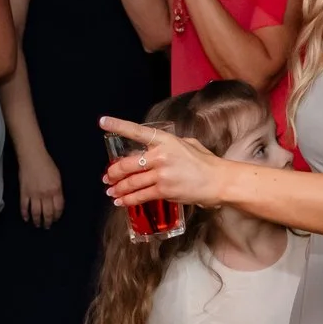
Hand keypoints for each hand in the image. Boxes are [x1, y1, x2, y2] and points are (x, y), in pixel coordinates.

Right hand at [17, 147, 64, 228]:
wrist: (32, 158)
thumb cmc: (47, 165)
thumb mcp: (58, 178)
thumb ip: (58, 191)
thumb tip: (56, 202)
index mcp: (56, 190)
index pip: (58, 208)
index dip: (57, 216)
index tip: (56, 219)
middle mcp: (45, 194)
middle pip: (47, 213)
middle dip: (48, 221)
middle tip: (47, 226)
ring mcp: (34, 194)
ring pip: (36, 212)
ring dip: (37, 221)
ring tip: (38, 225)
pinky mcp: (24, 193)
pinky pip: (24, 207)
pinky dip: (25, 214)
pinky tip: (26, 218)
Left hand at [102, 117, 227, 209]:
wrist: (219, 182)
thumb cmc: (206, 163)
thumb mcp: (189, 144)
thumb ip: (170, 144)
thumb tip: (157, 146)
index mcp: (167, 140)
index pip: (138, 131)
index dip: (118, 125)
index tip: (103, 122)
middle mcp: (161, 156)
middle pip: (127, 163)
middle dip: (113, 172)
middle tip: (107, 176)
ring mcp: (162, 174)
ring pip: (131, 182)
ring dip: (118, 188)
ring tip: (111, 191)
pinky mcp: (164, 191)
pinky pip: (140, 196)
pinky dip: (128, 200)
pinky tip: (121, 201)